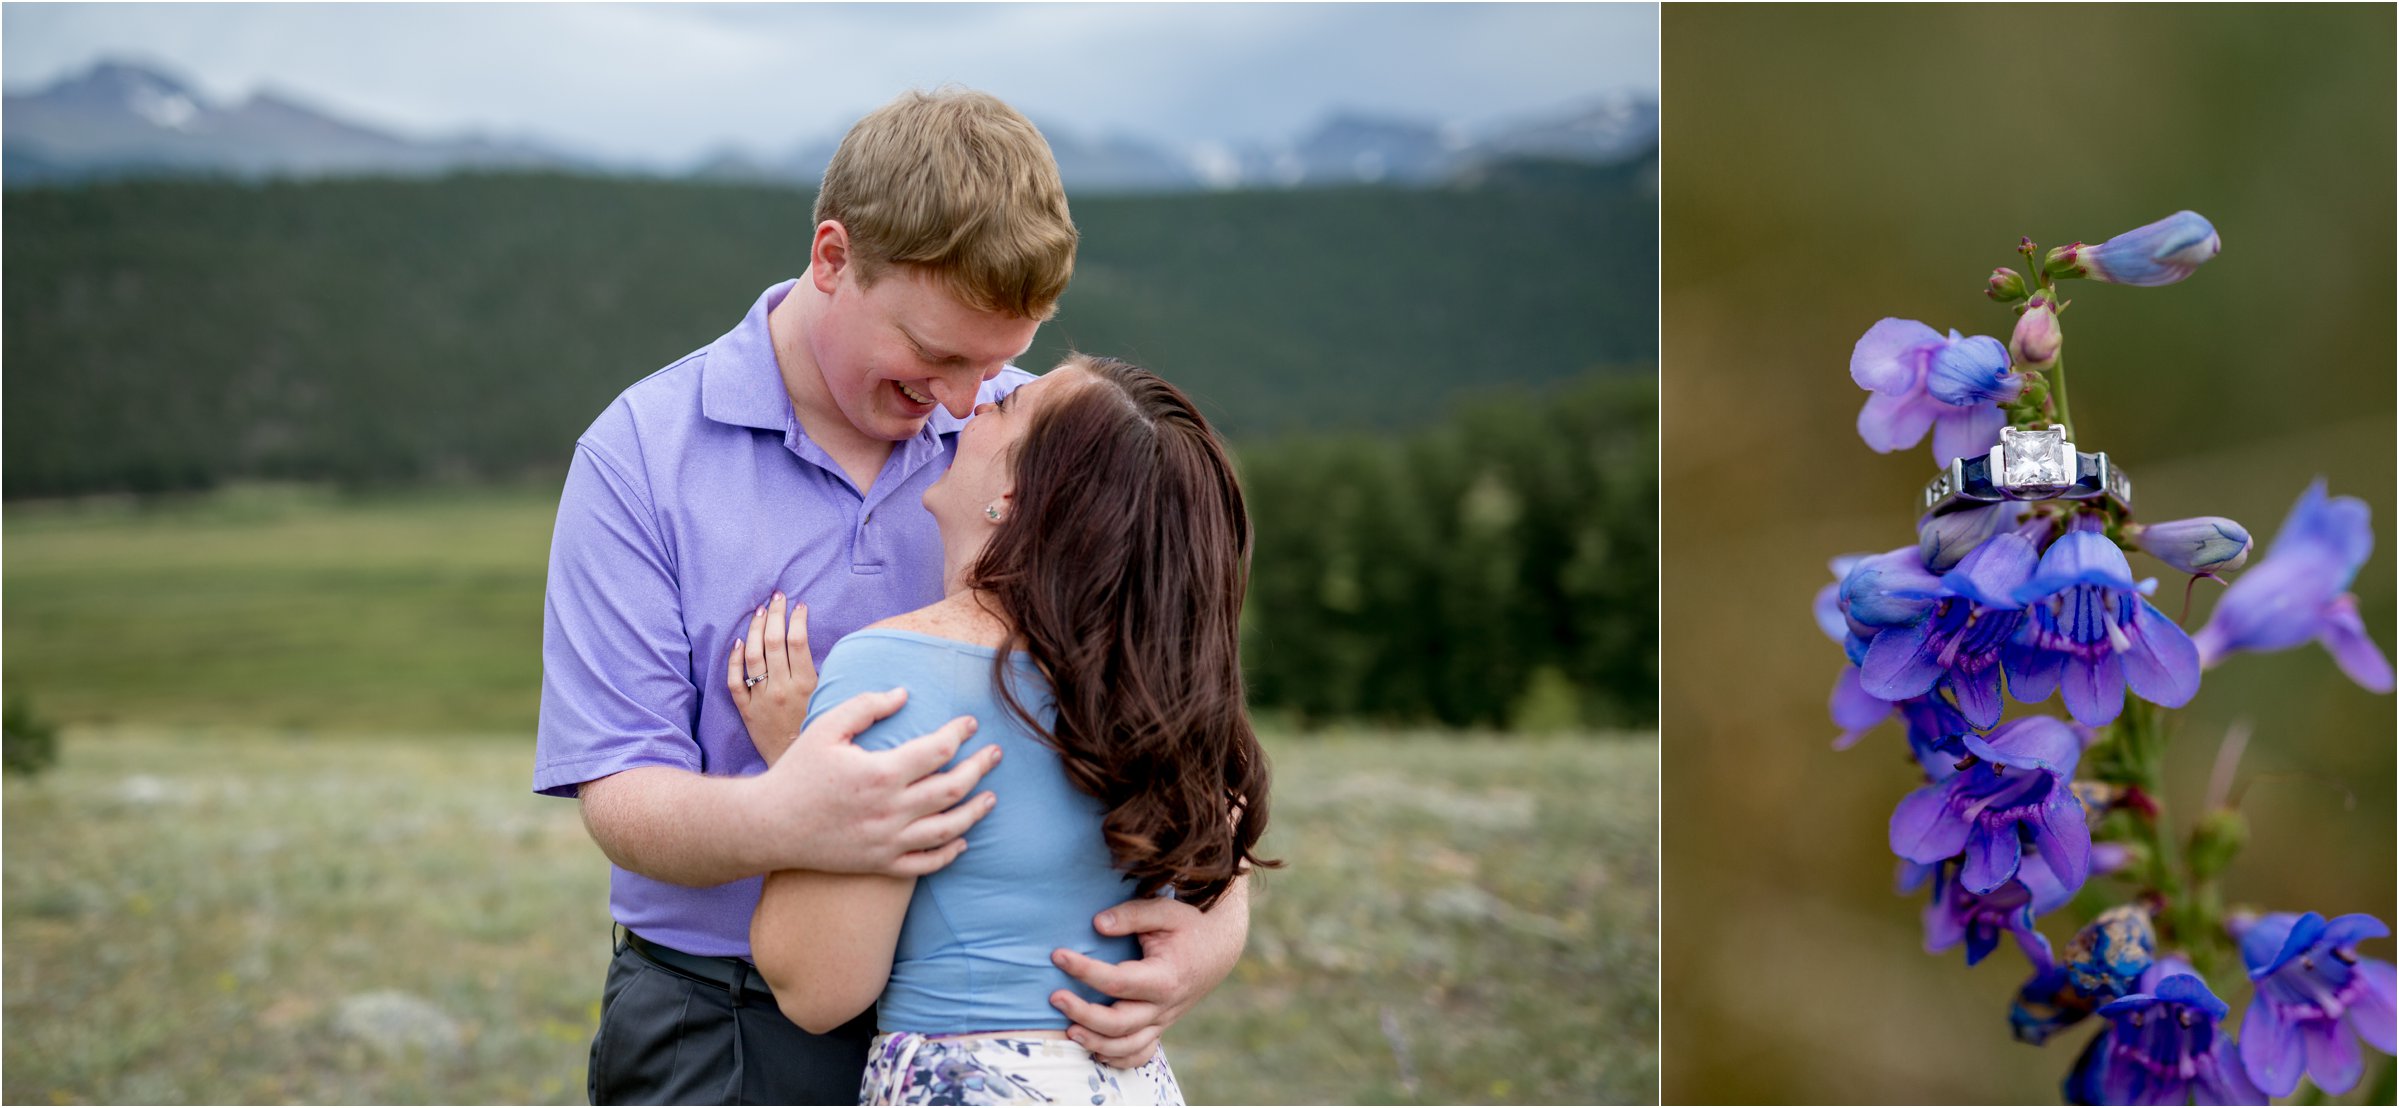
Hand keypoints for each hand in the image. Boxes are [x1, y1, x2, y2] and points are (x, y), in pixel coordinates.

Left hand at [726, 591, 815, 764]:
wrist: (798, 767)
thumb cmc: (818, 732)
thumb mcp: (829, 702)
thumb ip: (824, 677)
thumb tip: (824, 648)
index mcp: (805, 686)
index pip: (798, 642)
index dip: (797, 619)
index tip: (800, 605)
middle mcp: (781, 689)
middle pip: (774, 642)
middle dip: (776, 615)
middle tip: (777, 597)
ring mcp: (760, 698)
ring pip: (753, 656)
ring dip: (756, 629)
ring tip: (760, 611)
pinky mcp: (746, 710)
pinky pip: (735, 681)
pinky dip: (734, 660)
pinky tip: (739, 642)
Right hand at [751, 686, 1003, 876]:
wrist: (768, 825)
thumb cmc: (797, 772)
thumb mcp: (826, 727)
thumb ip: (867, 706)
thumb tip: (905, 694)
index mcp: (880, 772)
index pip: (937, 749)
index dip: (960, 733)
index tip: (970, 723)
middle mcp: (890, 810)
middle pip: (953, 788)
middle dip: (980, 767)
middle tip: (995, 754)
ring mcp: (888, 841)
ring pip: (948, 829)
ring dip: (975, 812)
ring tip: (991, 797)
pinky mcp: (880, 864)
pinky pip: (926, 864)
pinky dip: (949, 853)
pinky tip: (962, 840)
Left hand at [1048, 885, 1250, 1066]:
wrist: (1218, 949)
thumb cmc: (1189, 926)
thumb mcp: (1165, 911)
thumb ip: (1131, 915)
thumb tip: (1097, 924)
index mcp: (1165, 977)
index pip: (1118, 981)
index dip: (1084, 970)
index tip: (1057, 955)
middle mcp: (1164, 1006)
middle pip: (1119, 1023)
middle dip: (1083, 1013)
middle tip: (1055, 998)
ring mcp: (1162, 1020)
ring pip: (1126, 1046)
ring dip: (1095, 1042)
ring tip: (1068, 1030)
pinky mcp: (1160, 1027)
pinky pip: (1138, 1055)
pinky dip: (1116, 1058)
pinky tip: (1092, 1048)